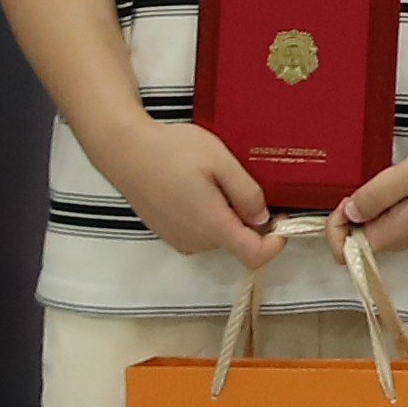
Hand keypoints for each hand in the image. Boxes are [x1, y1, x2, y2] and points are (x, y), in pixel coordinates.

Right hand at [96, 116, 282, 265]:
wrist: (125, 150)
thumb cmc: (172, 151)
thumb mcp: (220, 162)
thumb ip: (247, 193)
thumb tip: (263, 218)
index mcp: (212, 227)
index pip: (254, 257)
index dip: (276, 243)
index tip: (282, 218)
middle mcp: (195, 242)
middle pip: (237, 243)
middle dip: (250, 220)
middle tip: (244, 182)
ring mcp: (178, 239)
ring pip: (219, 236)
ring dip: (228, 215)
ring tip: (216, 179)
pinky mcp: (167, 232)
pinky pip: (200, 231)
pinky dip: (209, 214)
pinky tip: (198, 185)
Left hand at [330, 132, 407, 255]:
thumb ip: (375, 195)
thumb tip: (348, 213)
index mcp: (393, 235)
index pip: (345, 252)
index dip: (336, 226)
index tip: (348, 198)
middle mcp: (399, 241)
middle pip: (356, 239)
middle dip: (352, 212)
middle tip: (372, 182)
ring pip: (371, 227)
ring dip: (369, 204)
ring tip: (388, 179)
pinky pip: (386, 217)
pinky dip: (382, 201)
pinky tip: (398, 181)